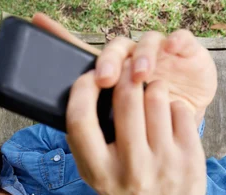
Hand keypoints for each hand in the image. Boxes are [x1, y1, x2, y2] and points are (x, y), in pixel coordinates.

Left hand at [31, 13, 216, 125]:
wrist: (185, 141)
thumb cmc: (145, 136)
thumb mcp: (116, 134)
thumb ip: (93, 124)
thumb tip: (59, 125)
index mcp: (109, 76)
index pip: (80, 52)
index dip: (58, 33)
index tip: (40, 23)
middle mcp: (131, 60)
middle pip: (115, 48)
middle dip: (108, 61)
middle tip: (104, 79)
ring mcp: (158, 55)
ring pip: (146, 41)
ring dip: (142, 55)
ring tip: (140, 74)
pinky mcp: (186, 53)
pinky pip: (181, 38)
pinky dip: (176, 40)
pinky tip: (171, 47)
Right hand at [65, 59, 206, 194]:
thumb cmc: (124, 192)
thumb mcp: (94, 176)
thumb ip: (84, 141)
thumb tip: (84, 91)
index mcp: (99, 171)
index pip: (80, 118)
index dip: (83, 89)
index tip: (90, 78)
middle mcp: (131, 168)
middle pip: (126, 98)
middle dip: (126, 76)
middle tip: (127, 72)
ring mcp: (164, 162)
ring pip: (156, 97)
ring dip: (151, 87)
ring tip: (150, 93)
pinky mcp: (190, 157)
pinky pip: (180, 108)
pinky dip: (172, 105)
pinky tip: (168, 116)